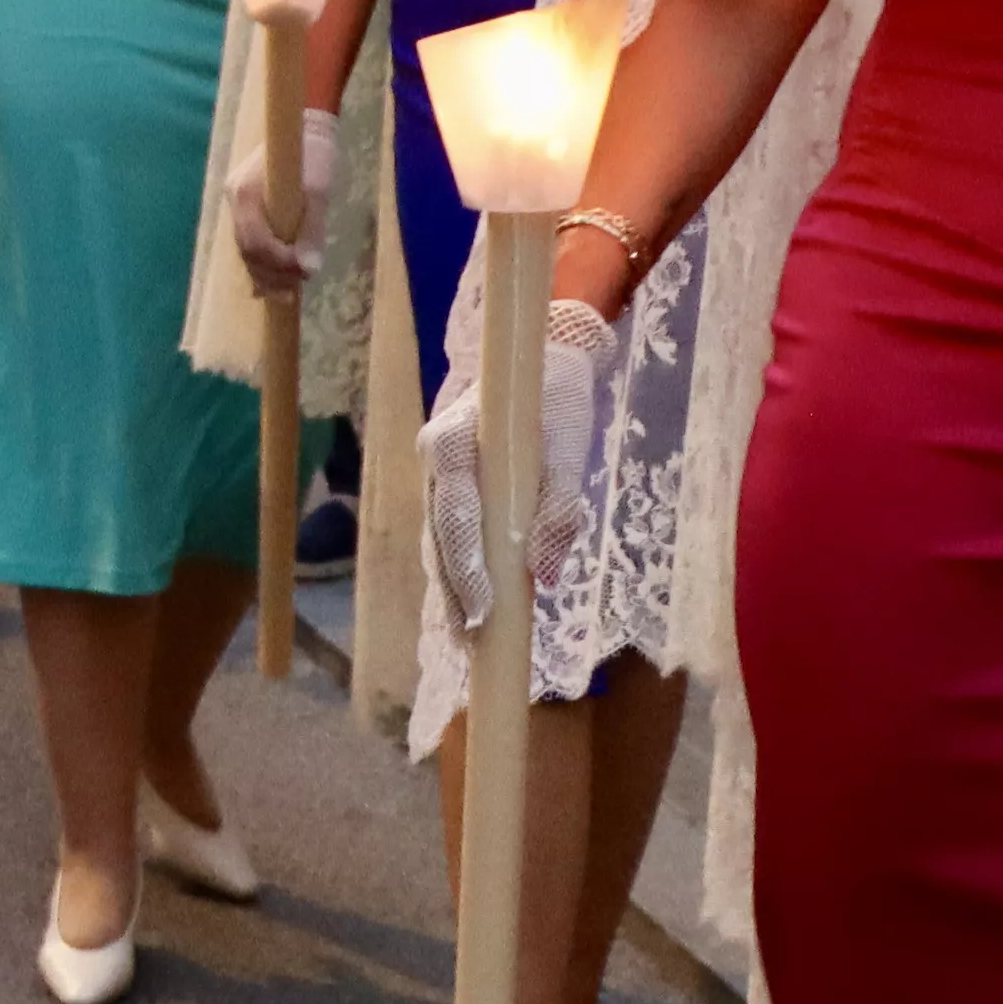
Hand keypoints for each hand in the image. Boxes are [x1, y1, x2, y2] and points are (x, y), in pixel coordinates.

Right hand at [230, 108, 343, 294]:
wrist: (305, 123)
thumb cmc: (314, 153)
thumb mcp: (319, 191)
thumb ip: (311, 230)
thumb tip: (309, 269)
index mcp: (246, 192)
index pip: (254, 241)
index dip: (276, 263)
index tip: (302, 274)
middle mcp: (234, 198)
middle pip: (246, 248)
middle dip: (268, 275)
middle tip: (291, 295)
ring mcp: (237, 201)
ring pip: (245, 247)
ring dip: (264, 273)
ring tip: (283, 295)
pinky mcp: (247, 204)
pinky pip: (250, 238)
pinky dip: (261, 260)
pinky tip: (268, 283)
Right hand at [422, 296, 617, 632]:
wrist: (545, 361)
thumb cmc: (557, 401)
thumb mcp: (569, 451)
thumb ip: (558, 511)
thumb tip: (544, 576)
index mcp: (452, 441)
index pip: (455, 516)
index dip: (466, 568)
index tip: (484, 612)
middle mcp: (433, 461)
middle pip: (439, 537)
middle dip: (455, 592)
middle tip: (471, 642)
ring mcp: (437, 476)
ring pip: (439, 542)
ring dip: (452, 591)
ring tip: (467, 640)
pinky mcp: (450, 488)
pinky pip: (449, 536)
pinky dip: (458, 574)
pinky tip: (469, 612)